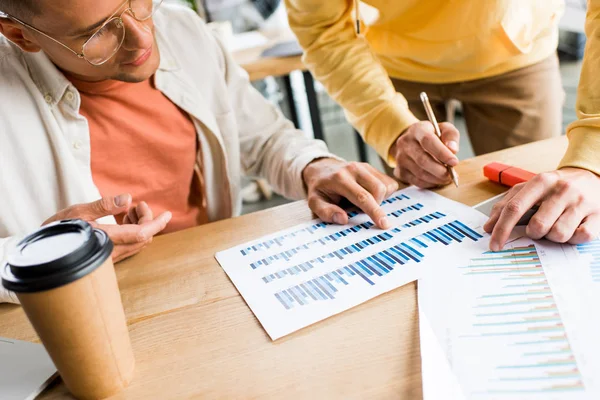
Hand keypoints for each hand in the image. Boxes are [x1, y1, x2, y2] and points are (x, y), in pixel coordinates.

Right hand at [43, 194, 171, 261]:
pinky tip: (122, 219)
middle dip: (147, 219)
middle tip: (138, 205)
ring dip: (140, 225)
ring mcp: (111, 259)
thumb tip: (128, 198)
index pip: (141, 234)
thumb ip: (104, 205)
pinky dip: (132, 231)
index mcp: (106, 240)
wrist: (42, 254)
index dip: (157, 224)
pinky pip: (129, 246)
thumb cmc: (57, 230)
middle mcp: (112, 253)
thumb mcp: (77, 212)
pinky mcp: (108, 259)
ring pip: (137, 243)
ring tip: (129, 210)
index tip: (167, 214)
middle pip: (143, 238)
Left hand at [303, 159, 398, 228]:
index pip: (362, 197)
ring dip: (380, 199)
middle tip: (361, 210)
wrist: (321, 169)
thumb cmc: (320, 189)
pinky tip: (370, 195)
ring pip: (386, 186)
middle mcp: (354, 169)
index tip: (384, 224)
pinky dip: (384, 193)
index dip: (374, 211)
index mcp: (339, 178)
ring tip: (363, 202)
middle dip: (376, 206)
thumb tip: (343, 219)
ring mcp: (364, 166)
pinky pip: (388, 182)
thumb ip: (326, 212)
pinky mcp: (371, 167)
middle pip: (378, 190)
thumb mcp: (314, 202)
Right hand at [392, 121, 459, 187]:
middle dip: (440, 170)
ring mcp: (400, 158)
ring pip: (420, 173)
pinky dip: (430, 183)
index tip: (454, 162)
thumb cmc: (431, 136)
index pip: (428, 140)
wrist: (412, 142)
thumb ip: (451, 136)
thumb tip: (453, 150)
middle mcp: (405, 143)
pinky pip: (416, 181)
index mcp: (417, 130)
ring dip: (437, 179)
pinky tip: (437, 180)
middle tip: (451, 174)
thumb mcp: (444, 129)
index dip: (442, 153)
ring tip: (447, 178)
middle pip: (422, 160)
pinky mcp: (400, 171)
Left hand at [484, 168, 599, 250]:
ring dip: (554, 237)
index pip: (514, 208)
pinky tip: (573, 227)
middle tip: (540, 227)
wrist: (591, 177)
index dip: (501, 229)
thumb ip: (506, 205)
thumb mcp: (530, 189)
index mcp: (540, 181)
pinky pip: (580, 237)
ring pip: (558, 235)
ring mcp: (581, 202)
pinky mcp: (598, 215)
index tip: (494, 245)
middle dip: (534, 234)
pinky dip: (573, 238)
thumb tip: (488, 227)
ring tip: (558, 224)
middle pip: (537, 226)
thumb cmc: (554, 188)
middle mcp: (561, 190)